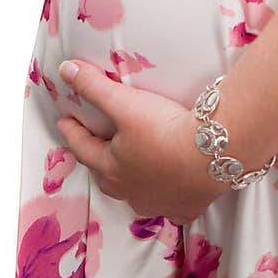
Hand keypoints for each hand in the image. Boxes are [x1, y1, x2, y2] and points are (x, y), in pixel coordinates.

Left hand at [55, 60, 228, 222]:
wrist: (212, 152)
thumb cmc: (164, 129)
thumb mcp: (126, 103)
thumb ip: (94, 87)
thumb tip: (66, 70)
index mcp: (111, 168)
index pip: (83, 147)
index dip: (72, 132)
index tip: (65, 121)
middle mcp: (129, 191)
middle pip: (106, 176)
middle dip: (98, 160)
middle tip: (96, 144)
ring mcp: (157, 203)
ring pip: (135, 194)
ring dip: (130, 181)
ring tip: (132, 166)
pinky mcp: (184, 208)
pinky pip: (170, 205)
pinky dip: (167, 196)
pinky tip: (171, 190)